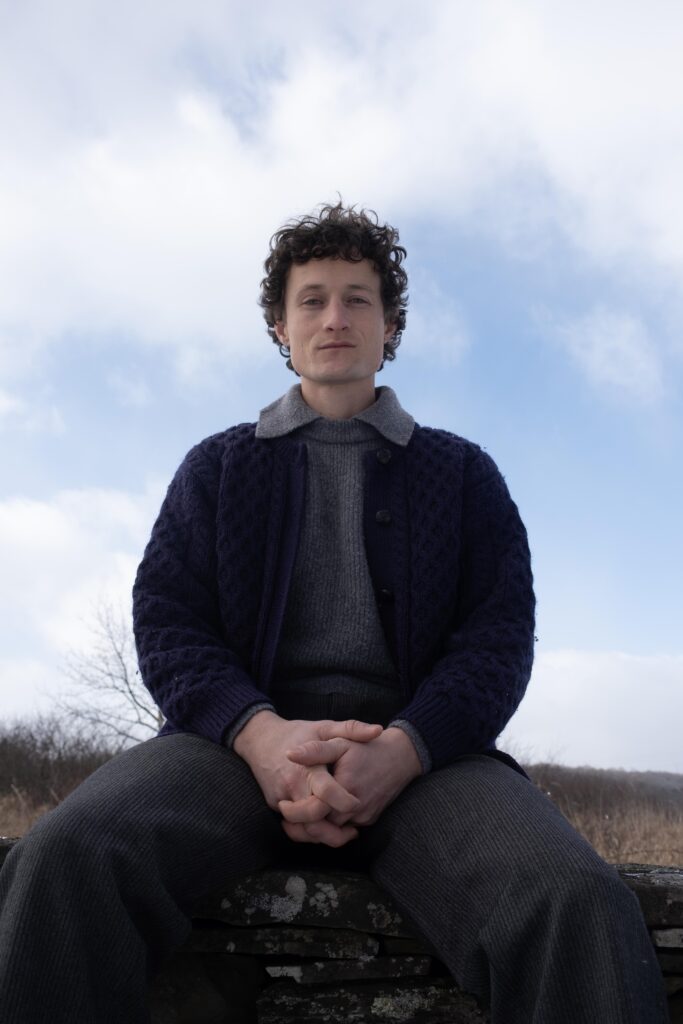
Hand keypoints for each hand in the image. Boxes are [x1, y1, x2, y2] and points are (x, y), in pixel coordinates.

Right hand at [233, 711, 381, 846]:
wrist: (260, 739)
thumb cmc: (297, 732)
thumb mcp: (324, 727)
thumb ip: (351, 729)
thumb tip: (378, 731)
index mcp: (307, 767)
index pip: (325, 792)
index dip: (343, 802)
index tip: (358, 804)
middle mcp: (292, 786)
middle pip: (313, 820)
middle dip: (334, 831)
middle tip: (354, 831)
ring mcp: (280, 798)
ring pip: (302, 829)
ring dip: (323, 836)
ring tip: (344, 834)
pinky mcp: (274, 804)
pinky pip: (293, 825)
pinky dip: (309, 831)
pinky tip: (325, 828)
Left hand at [280, 726, 421, 837]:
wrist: (401, 757)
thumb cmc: (367, 747)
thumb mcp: (340, 742)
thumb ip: (315, 750)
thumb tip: (289, 754)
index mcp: (345, 786)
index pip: (315, 811)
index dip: (296, 812)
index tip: (281, 806)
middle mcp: (356, 806)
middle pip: (323, 825)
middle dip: (305, 822)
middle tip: (286, 815)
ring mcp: (365, 816)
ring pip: (334, 829)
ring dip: (319, 824)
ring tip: (301, 814)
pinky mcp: (370, 820)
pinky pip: (347, 827)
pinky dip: (335, 823)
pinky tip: (323, 812)